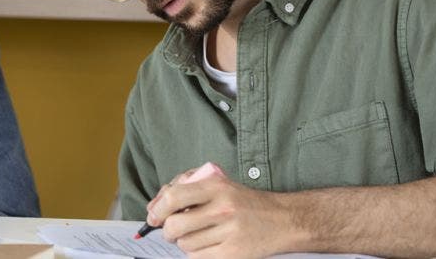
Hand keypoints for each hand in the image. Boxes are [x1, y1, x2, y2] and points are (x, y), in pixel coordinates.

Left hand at [146, 168, 300, 258]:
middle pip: (175, 226)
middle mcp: (223, 208)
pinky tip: (206, 245)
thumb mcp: (219, 184)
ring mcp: (229, 232)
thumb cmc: (243, 201)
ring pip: (185, 245)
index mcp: (216, 186)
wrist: (283, 220)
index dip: (157, 209)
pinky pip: (198, 258)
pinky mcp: (233, 254)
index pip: (173, 197)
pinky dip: (196, 254)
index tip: (153, 217)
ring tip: (197, 235)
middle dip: (168, 231)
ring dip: (184, 243)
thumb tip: (154, 207)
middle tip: (172, 230)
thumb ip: (186, 188)